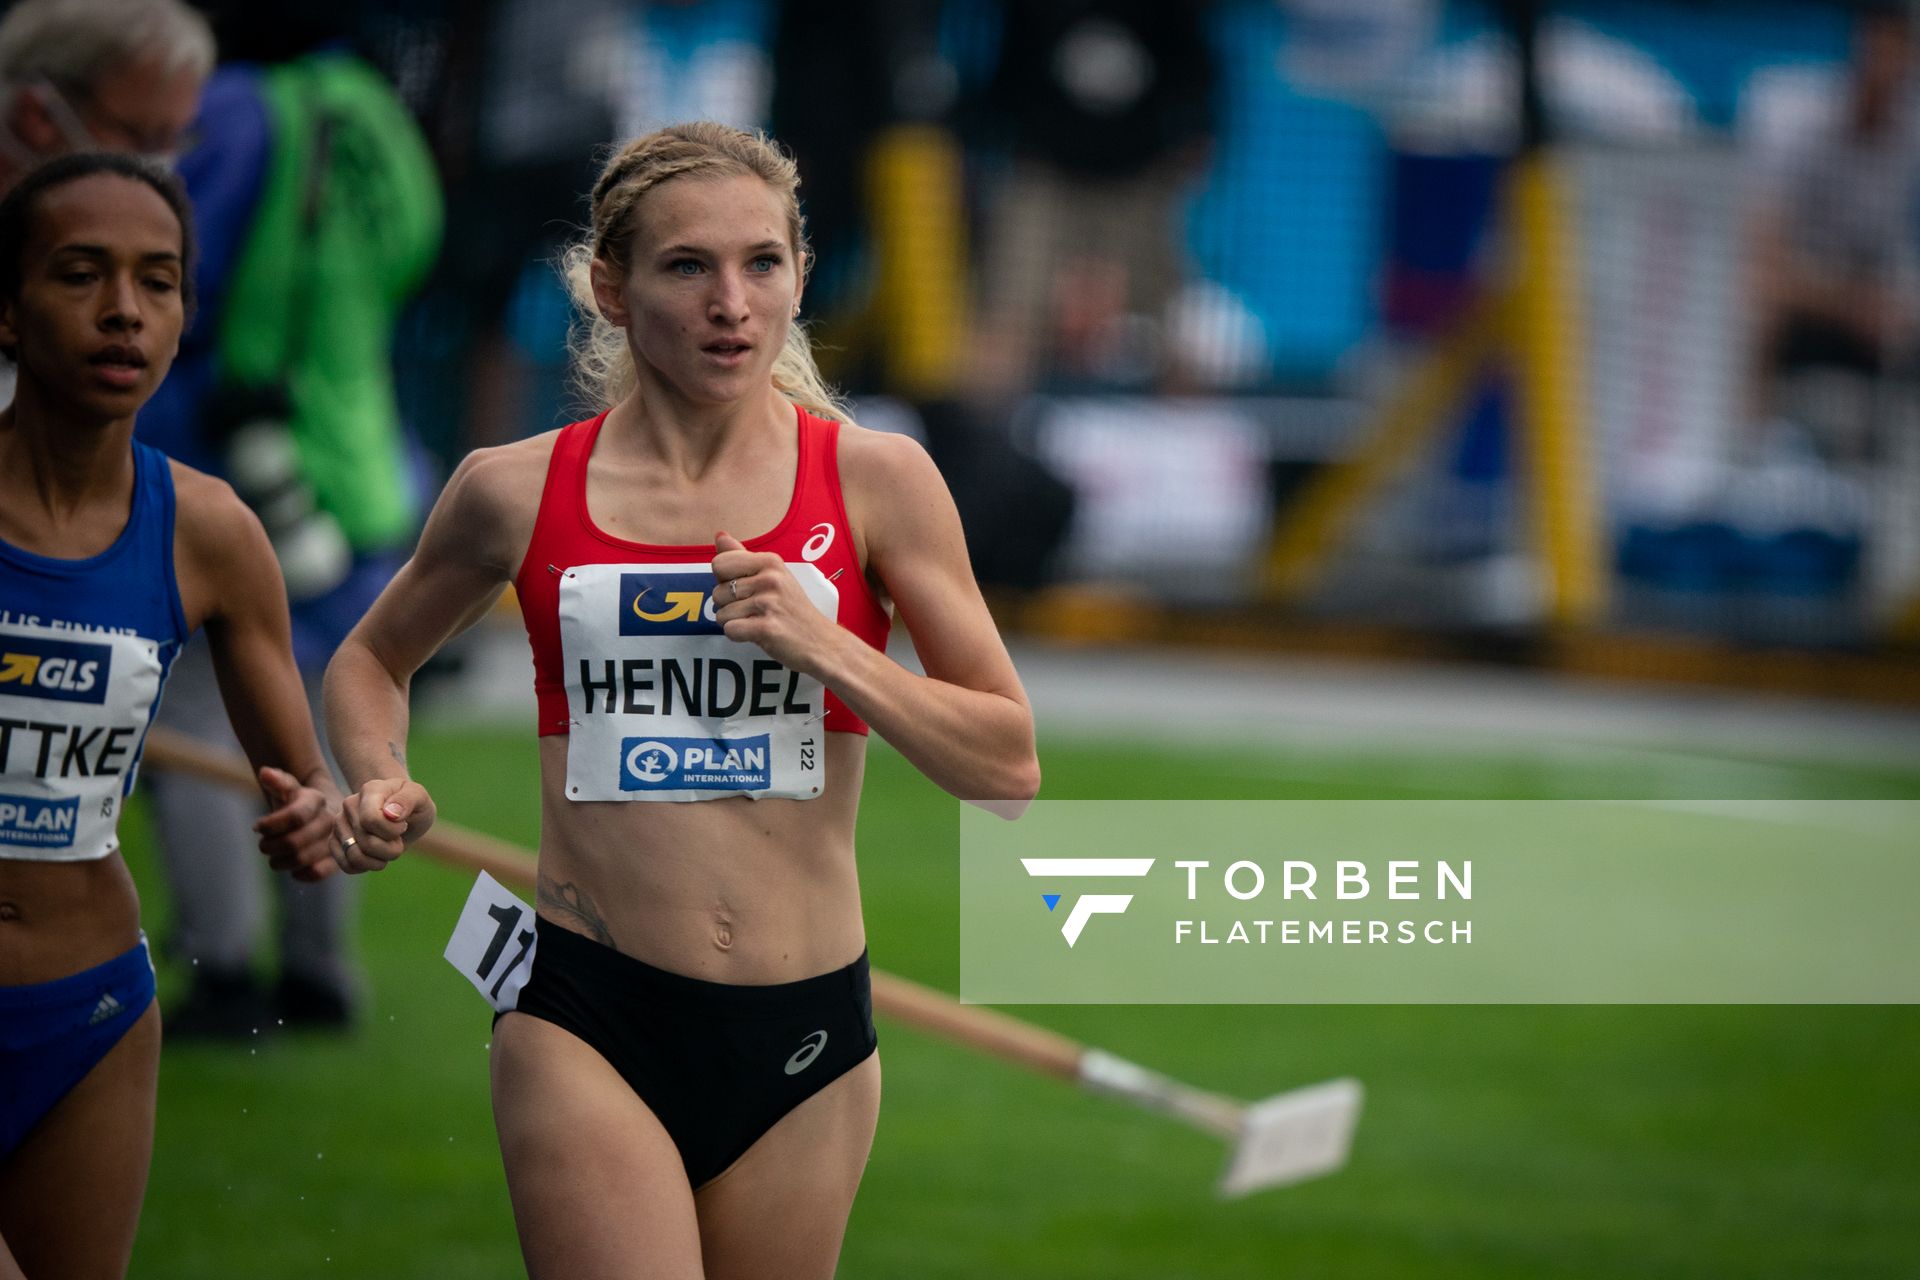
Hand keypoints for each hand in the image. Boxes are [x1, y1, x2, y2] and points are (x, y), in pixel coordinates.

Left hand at [254, 767, 340, 882]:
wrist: (322, 813)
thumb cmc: (297, 802)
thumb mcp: (287, 788)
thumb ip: (277, 781)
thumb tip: (265, 772)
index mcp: (317, 800)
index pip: (294, 816)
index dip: (270, 825)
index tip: (257, 827)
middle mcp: (331, 820)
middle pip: (294, 842)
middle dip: (269, 846)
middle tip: (263, 845)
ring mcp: (336, 841)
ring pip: (302, 860)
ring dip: (280, 862)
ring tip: (274, 857)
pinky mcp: (338, 860)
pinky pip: (318, 873)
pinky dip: (301, 874)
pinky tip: (293, 869)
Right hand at [335, 776, 434, 872]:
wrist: (402, 815)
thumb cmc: (412, 806)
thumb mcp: (420, 798)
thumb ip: (408, 800)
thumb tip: (391, 813)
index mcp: (370, 790)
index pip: (372, 819)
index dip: (392, 831)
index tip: (402, 825)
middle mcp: (349, 804)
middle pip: (367, 842)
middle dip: (392, 849)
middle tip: (398, 839)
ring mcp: (339, 823)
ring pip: (355, 857)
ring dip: (380, 860)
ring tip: (387, 849)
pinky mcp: (335, 842)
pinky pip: (347, 865)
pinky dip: (366, 867)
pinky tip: (376, 857)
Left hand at [710, 531, 839, 672]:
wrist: (821, 641)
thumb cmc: (793, 609)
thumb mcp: (774, 575)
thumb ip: (742, 556)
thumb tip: (720, 535)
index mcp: (770, 561)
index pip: (719, 563)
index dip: (724, 580)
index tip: (745, 589)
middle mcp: (770, 579)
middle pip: (717, 591)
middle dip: (728, 605)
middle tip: (754, 610)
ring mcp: (769, 603)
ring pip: (721, 614)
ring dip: (735, 622)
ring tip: (758, 621)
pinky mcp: (767, 628)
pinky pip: (730, 630)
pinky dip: (739, 636)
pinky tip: (757, 633)